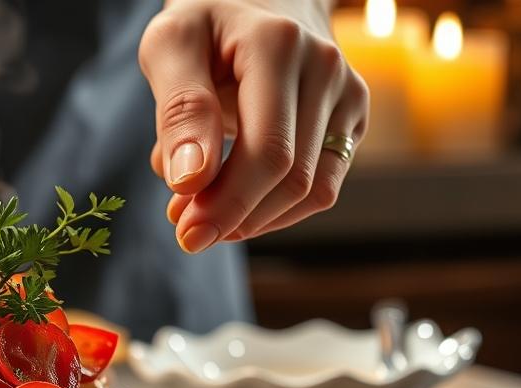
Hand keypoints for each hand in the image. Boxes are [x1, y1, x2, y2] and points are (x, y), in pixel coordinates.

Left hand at [138, 0, 369, 251]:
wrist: (250, 5)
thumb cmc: (202, 29)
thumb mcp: (169, 48)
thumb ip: (178, 110)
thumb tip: (190, 180)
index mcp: (278, 45)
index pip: (267, 151)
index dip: (227, 203)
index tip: (183, 231)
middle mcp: (324, 67)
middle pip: (291, 178)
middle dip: (235, 217)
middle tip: (186, 229)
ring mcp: (347, 94)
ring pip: (312, 192)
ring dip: (254, 220)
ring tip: (203, 214)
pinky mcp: (352, 119)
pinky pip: (322, 188)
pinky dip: (276, 211)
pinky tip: (238, 205)